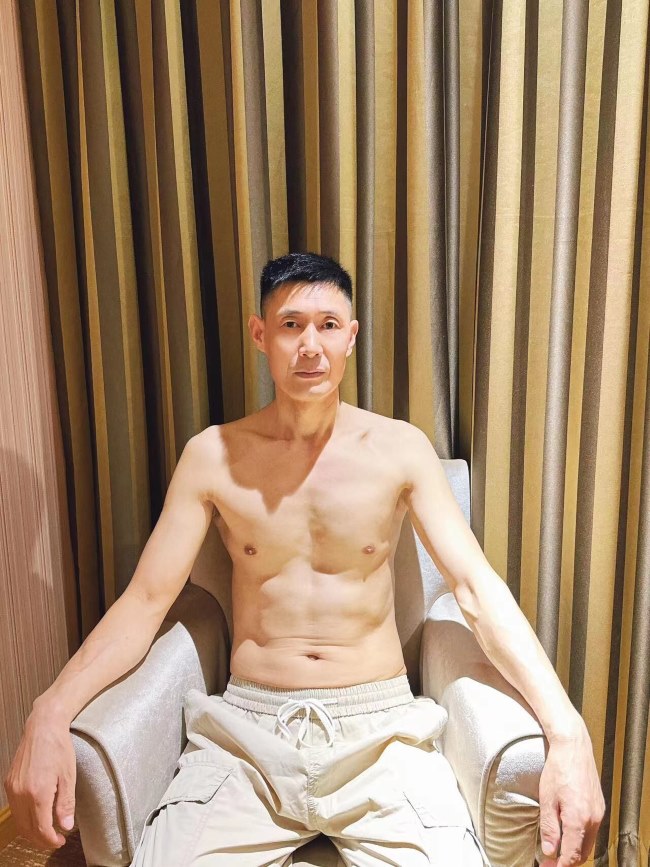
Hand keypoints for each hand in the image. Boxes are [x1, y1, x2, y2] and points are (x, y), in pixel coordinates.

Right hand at [3, 706, 75, 849]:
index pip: (41, 829)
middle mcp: (21, 793)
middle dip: (41, 839)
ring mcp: (12, 788)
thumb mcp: (69, 776)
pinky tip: (37, 814)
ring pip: (19, 820)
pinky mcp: (9, 782)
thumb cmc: (59, 747)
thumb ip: (66, 803)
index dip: (51, 840)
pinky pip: (15, 808)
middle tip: (55, 839)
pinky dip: (25, 817)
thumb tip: (66, 826)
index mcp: (38, 792)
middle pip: (27, 829)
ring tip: (47, 829)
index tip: (60, 841)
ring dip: (32, 830)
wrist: (44, 726)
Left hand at [538, 721, 605, 865]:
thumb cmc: (557, 770)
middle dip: (567, 861)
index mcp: (578, 818)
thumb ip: (549, 828)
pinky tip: (567, 834)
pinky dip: (580, 838)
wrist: (573, 748)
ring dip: (574, 850)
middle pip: (582, 853)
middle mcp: (593, 819)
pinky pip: (592, 830)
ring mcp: (598, 813)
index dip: (559, 866)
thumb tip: (550, 852)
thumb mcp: (547, 799)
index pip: (572, 854)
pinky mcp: (599, 807)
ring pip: (588, 843)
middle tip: (549, 862)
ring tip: (556, 850)